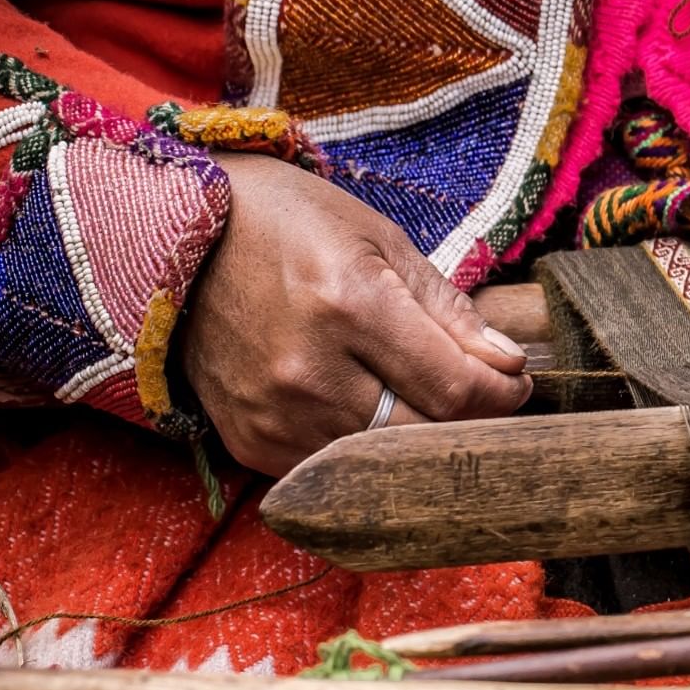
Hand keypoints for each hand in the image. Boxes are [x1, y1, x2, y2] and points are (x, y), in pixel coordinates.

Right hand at [180, 153, 530, 472]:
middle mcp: (307, 370)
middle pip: (423, 436)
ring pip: (381, 460)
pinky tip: (363, 406)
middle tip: (481, 396)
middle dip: (467, 420)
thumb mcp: (378, 239)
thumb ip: (448, 308)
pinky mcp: (248, 440)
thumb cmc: (287, 223)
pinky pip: (332, 466)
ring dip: (414, 436)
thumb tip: (508, 364)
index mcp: (348, 305)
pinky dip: (361, 446)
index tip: (517, 383)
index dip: (502, 395)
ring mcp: (272, 414)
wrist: (173, 238)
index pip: (455, 390)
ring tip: (421, 396)